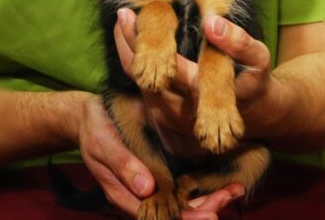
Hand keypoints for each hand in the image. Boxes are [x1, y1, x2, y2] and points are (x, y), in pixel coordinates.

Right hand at [77, 92, 243, 218]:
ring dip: (209, 198)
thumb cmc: (94, 130)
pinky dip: (203, 184)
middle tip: (232, 196)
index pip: (160, 216)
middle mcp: (142, 193)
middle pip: (177, 212)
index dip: (186, 217)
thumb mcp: (103, 144)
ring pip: (183, 200)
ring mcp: (152, 182)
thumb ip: (123, 166)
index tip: (211, 214)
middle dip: (206, 207)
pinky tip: (223, 180)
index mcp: (127, 195)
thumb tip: (147, 189)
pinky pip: (183, 183)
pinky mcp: (159, 168)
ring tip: (236, 191)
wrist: (89, 115)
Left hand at [114, 8, 274, 140]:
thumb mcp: (258, 59)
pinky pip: (141, 89)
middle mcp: (180, 109)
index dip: (144, 42)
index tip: (131, 14)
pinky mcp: (163, 118)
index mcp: (200, 91)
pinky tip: (134, 41)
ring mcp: (169, 117)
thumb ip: (239, 42)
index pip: (164, 66)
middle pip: (142, 76)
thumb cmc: (254, 80)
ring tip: (125, 21)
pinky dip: (136, 64)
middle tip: (122, 14)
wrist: (254, 115)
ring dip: (129, 52)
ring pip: (138, 83)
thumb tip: (211, 22)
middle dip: (129, 43)